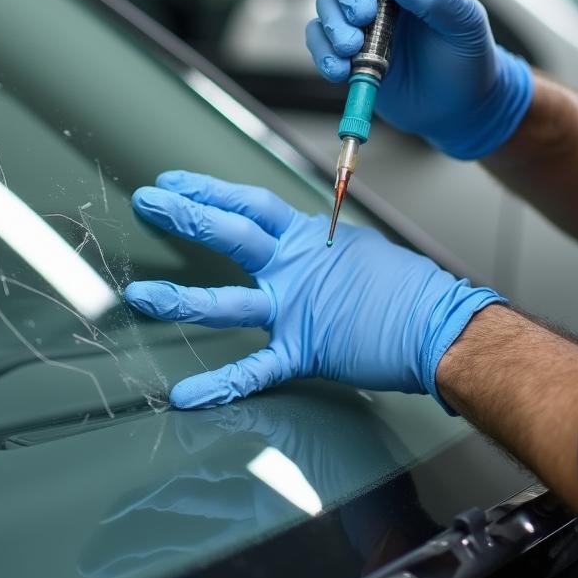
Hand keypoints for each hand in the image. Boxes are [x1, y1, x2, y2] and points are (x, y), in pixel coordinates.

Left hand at [123, 171, 501, 408]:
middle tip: (146, 202)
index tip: (174, 181)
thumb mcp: (360, 250)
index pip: (250, 205)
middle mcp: (296, 268)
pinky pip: (255, 370)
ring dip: (181, 300)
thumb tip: (310, 243)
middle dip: (186, 217)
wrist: (438, 323)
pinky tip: (186, 395)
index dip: (209, 191)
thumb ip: (325, 249)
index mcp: (310, 239)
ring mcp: (296, 309)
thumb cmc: (406, 288)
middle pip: (231, 234)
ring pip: (228, 303)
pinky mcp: (303, 351)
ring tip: (140, 298)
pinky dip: (220, 385)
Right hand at [305, 0, 533, 159]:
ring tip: (355, 48)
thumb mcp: (465, 22)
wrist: (460, 110)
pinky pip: (319, 39)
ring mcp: (362, 16)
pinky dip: (324, 53)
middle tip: (366, 15)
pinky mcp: (348, 48)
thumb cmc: (469, 58)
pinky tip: (341, 69)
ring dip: (334, 24)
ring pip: (326, 1)